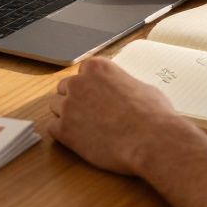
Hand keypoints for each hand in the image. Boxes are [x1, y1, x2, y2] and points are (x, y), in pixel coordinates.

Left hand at [48, 58, 186, 175]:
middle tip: (90, 113)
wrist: (151, 139)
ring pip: (55, 107)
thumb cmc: (153, 114)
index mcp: (97, 67)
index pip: (82, 72)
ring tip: (86, 128)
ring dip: (67, 115)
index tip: (96, 96)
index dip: (90, 86)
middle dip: (75, 99)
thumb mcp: (140, 86)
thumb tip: (122, 92)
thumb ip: (120, 85)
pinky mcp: (64, 131)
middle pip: (65, 88)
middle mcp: (78, 83)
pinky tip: (80, 139)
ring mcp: (69, 106)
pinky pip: (52, 128)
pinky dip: (63, 134)